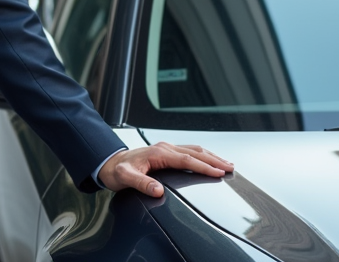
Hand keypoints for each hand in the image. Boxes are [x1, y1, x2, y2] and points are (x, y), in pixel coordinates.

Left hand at [97, 142, 233, 197]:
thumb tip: (158, 191)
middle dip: (214, 160)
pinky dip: (202, 155)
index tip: (219, 172)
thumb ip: (141, 184)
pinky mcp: (166, 151)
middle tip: (231, 168)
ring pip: (194, 150)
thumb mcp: (125, 178)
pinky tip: (209, 160)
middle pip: (195, 152)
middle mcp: (164, 148)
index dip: (204, 166)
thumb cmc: (116, 170)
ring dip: (211, 156)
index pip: (187, 160)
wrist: (108, 162)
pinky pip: (188, 151)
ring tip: (226, 164)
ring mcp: (166, 148)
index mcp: (158, 153)